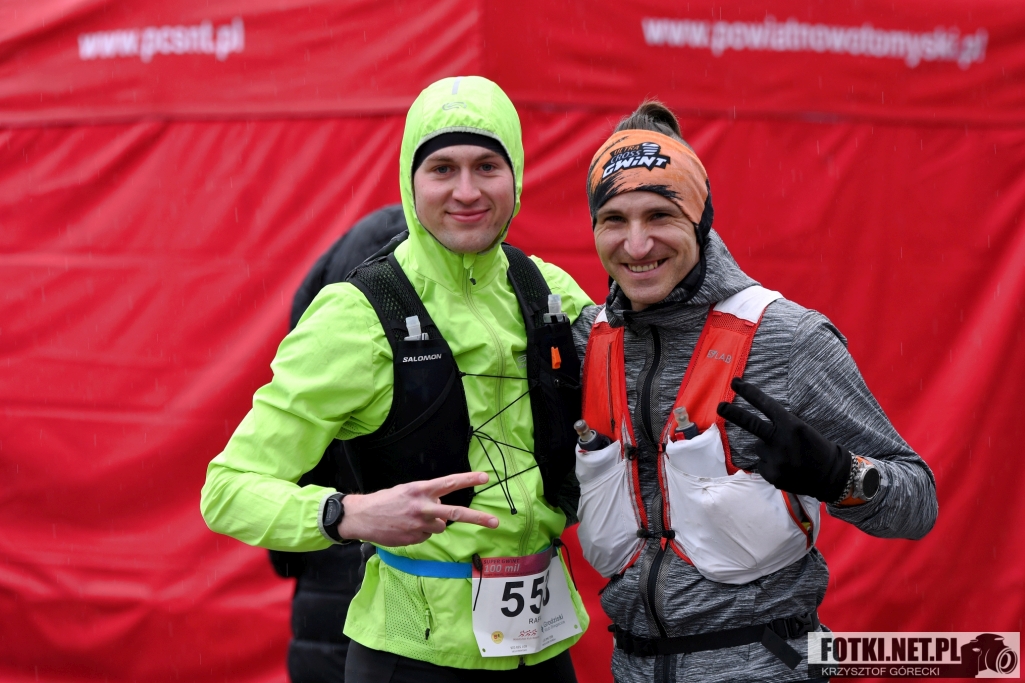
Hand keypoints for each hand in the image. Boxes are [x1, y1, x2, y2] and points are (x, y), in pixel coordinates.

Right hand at [336, 472, 498, 546]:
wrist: (362, 517)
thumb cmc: (385, 501)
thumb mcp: (407, 490)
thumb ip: (427, 496)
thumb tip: (443, 506)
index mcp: (420, 489)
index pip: (449, 483)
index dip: (469, 479)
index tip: (486, 477)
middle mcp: (423, 506)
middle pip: (456, 513)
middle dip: (478, 518)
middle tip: (496, 522)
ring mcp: (419, 525)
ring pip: (440, 526)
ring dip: (433, 523)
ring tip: (413, 519)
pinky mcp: (415, 538)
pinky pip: (427, 535)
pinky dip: (421, 532)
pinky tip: (406, 528)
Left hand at [716, 378, 850, 501]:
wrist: (831, 475)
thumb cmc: (816, 448)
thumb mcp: (802, 429)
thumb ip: (780, 426)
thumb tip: (754, 426)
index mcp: (791, 424)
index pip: (766, 405)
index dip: (749, 393)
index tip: (735, 383)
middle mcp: (781, 440)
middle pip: (752, 424)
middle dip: (733, 413)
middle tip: (720, 406)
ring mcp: (775, 459)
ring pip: (759, 448)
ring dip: (769, 451)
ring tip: (788, 457)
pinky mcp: (772, 475)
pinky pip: (763, 465)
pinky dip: (771, 466)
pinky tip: (786, 468)